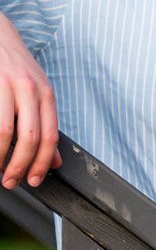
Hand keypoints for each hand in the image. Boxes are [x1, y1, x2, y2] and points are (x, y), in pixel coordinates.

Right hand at [0, 15, 59, 187]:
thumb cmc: (17, 68)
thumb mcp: (39, 92)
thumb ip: (47, 125)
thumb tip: (57, 161)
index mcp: (46, 94)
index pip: (50, 136)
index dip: (43, 164)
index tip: (34, 180)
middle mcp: (29, 88)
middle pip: (30, 138)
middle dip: (20, 166)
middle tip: (11, 181)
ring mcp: (6, 84)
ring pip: (4, 132)